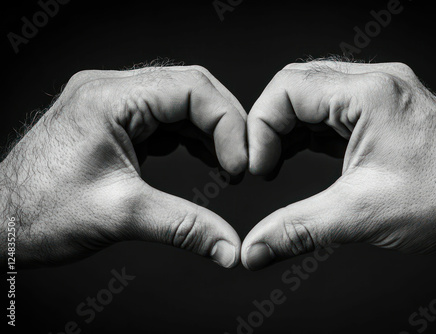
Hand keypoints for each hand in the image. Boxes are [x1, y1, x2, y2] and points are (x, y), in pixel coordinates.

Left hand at [0, 66, 246, 267]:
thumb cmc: (38, 212)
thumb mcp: (120, 215)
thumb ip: (184, 227)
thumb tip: (230, 248)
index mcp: (108, 97)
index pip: (191, 88)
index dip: (227, 124)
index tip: (240, 167)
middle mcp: (111, 90)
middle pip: (191, 90)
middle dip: (225, 126)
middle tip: (242, 166)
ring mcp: (114, 104)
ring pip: (181, 103)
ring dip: (211, 133)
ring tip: (228, 167)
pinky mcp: (117, 121)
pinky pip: (166, 119)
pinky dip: (191, 138)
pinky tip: (206, 160)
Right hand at [242, 60, 435, 269]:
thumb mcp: (361, 215)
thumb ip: (297, 229)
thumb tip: (252, 249)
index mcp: (370, 93)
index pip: (288, 89)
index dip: (260, 127)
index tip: (258, 167)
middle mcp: (375, 83)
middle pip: (296, 85)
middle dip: (270, 125)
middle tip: (263, 165)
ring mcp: (380, 95)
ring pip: (311, 96)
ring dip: (286, 128)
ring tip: (274, 165)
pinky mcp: (381, 111)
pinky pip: (330, 111)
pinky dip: (307, 133)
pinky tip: (296, 157)